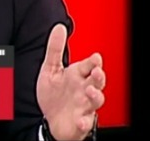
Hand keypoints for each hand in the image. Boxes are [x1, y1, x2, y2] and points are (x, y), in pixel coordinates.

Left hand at [36, 25, 105, 140]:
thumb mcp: (51, 69)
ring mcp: (84, 106)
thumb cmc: (54, 95)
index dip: (93, 62)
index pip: (89, 65)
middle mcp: (83, 90)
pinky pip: (85, 123)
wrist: (51, 120)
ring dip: (95, 96)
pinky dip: (84, 122)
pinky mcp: (81, 122)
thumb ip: (55, 49)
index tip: (95, 57)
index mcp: (77, 75)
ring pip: (96, 101)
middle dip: (99, 76)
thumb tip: (59, 27)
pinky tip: (80, 120)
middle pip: (97, 82)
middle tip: (97, 72)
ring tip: (90, 91)